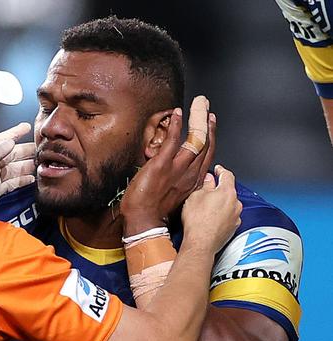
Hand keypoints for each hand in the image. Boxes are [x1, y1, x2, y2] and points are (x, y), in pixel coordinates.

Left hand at [0, 122, 34, 213]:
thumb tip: (9, 142)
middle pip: (11, 154)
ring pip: (14, 168)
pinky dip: (21, 180)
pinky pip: (12, 182)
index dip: (14, 133)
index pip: (2, 140)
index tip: (26, 127)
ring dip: (26, 165)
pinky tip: (30, 178)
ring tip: (38, 163)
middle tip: (39, 149)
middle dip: (25, 150)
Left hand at [120, 96, 215, 236]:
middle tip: (207, 107)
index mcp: (193, 182)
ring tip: (199, 105)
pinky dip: (176, 125)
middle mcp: (190, 174)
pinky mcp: (163, 165)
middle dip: (208, 123)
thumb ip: (179, 181)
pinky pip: (173, 140)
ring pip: (196, 139)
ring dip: (198, 119)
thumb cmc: (153, 211)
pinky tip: (178, 113)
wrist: (143, 220)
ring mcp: (178, 169)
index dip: (211, 138)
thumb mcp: (174, 195)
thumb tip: (176, 171)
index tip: (210, 124)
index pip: (207, 156)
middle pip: (206, 144)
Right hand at [182, 165, 241, 254]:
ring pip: (229, 204)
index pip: (227, 175)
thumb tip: (209, 179)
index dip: (221, 170)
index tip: (217, 169)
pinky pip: (228, 216)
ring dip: (220, 203)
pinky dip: (221, 215)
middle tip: (207, 189)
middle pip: (228, 191)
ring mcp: (236, 217)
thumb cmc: (197, 221)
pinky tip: (210, 218)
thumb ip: (205, 185)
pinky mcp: (233, 228)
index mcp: (227, 192)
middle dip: (219, 189)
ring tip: (206, 207)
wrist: (201, 244)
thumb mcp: (195, 196)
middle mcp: (235, 203)